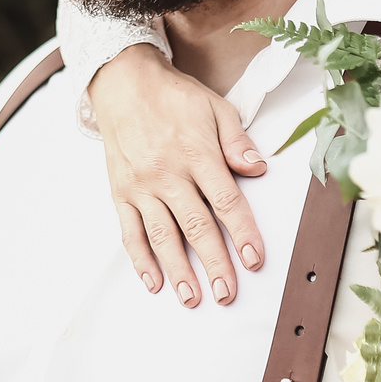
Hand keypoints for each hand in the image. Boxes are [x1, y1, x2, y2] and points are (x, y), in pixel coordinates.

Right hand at [92, 44, 266, 307]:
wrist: (123, 82)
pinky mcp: (120, 192)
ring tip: (192, 298)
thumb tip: (260, 169)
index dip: (242, 232)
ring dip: (178, 270)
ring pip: (162, 235)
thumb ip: (237, 142)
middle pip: (196, 226)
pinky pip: (130, 232)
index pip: (225, 200)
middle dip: (214, 263)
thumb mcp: (215, 107)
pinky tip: (154, 283)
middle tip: (227, 294)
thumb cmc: (175, 96)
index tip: (254, 260)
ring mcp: (141, 186)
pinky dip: (141, 260)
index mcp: (196, 153)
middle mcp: (168, 173)